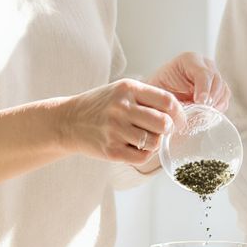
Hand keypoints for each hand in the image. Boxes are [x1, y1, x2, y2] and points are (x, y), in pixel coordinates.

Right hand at [60, 79, 180, 163]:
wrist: (68, 121)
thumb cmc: (101, 105)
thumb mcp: (121, 90)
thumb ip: (147, 96)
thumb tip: (177, 112)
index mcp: (128, 89)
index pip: (167, 101)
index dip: (178, 113)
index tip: (178, 119)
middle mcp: (121, 108)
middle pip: (163, 123)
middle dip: (168, 129)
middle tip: (162, 131)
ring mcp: (115, 130)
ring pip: (154, 142)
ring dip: (155, 143)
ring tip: (145, 139)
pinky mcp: (111, 150)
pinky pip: (142, 157)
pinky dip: (144, 155)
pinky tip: (136, 148)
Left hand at [145, 52, 230, 110]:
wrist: (160, 92)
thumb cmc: (158, 90)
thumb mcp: (161, 89)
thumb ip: (174, 96)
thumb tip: (190, 110)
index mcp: (189, 59)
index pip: (203, 73)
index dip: (204, 88)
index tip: (201, 102)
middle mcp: (205, 64)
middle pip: (216, 80)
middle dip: (211, 97)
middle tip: (204, 110)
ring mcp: (213, 75)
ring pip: (223, 89)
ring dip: (216, 103)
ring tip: (205, 113)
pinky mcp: (217, 88)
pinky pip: (224, 97)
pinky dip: (219, 107)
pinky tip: (208, 113)